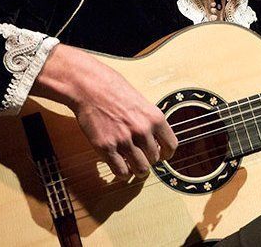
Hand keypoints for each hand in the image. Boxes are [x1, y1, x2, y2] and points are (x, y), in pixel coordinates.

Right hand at [33, 44, 177, 177]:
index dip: (166, 154)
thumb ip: (150, 121)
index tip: (162, 155)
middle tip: (141, 157)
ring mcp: (124, 140)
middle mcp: (142, 130)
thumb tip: (157, 140)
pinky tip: (120, 167)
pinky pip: (121, 171)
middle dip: (148, 160)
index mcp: (154, 118)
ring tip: (133, 166)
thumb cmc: (114, 90)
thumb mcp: (141, 102)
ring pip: (140, 169)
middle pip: (154, 159)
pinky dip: (122, 173)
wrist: (89, 87)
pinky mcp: (106, 147)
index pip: (171, 146)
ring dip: (137, 170)